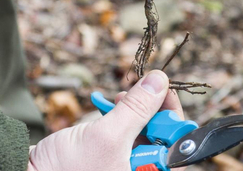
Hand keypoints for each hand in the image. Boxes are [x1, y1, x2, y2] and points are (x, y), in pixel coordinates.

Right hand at [28, 70, 183, 170]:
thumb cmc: (66, 168)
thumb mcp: (108, 134)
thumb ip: (138, 108)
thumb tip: (160, 81)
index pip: (175, 149)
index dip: (173, 118)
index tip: (166, 92)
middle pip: (160, 139)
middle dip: (152, 111)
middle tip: (143, 90)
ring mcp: (122, 167)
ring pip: (142, 134)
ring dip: (135, 111)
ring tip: (121, 97)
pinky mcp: (107, 160)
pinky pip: (124, 136)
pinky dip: (119, 118)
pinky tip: (110, 106)